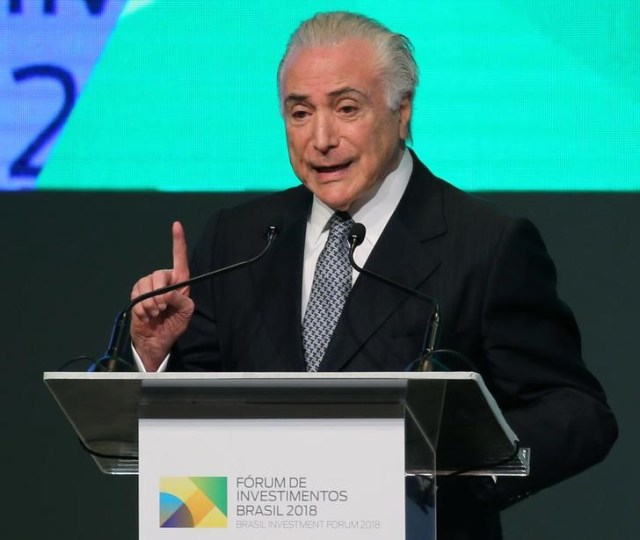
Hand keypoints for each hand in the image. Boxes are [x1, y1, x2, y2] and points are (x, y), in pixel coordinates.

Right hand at [130, 221, 194, 370]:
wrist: (155, 341)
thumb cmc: (173, 326)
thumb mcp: (185, 313)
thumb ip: (181, 300)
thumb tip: (168, 292)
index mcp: (180, 283)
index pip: (180, 259)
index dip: (178, 242)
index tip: (176, 225)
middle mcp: (164, 281)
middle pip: (159, 274)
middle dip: (160, 292)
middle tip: (162, 308)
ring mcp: (149, 288)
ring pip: (146, 283)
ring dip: (150, 302)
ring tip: (155, 314)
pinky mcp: (137, 295)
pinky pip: (137, 295)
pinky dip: (141, 308)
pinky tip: (147, 316)